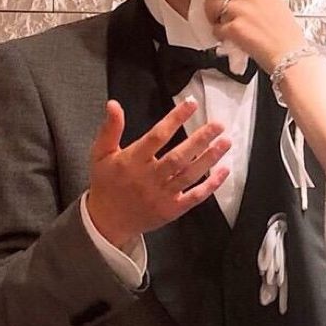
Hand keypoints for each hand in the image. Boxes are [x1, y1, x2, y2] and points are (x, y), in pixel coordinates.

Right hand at [86, 97, 230, 247]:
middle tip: (218, 125)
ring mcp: (161, 196)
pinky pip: (194, 197)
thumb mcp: (100, 154)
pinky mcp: (171, 210)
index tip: (191, 103)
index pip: (157, 136)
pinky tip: (224, 171)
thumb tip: (113, 103)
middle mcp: (148, 178)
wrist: (106, 221)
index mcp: (132, 161)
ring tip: (226, 142)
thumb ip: (110, 129)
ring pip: (189, 175)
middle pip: (178, 157)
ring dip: (209, 158)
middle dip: (200, 140)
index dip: (175, 118)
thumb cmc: (106, 183)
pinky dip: (211, 185)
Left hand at [202, 0, 304, 72]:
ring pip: (212, 2)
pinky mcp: (234, 28)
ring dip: (212, 13)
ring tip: (220, 21)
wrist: (290, 56)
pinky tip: (228, 37)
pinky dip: (219, 34)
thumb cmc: (286, 34)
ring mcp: (241, 10)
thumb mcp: (275, 3)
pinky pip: (216, 27)